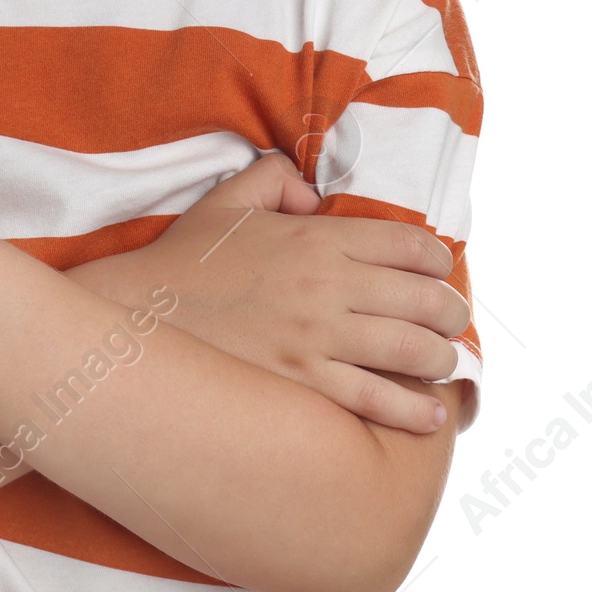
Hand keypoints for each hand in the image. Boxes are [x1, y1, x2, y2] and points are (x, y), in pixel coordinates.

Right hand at [73, 153, 469, 432]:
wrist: (139, 316)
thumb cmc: (184, 260)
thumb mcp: (228, 200)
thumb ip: (276, 178)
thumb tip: (313, 194)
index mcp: (315, 238)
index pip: (408, 244)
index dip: (438, 259)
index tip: (440, 271)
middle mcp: (326, 286)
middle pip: (423, 299)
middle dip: (451, 312)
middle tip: (452, 321)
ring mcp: (316, 338)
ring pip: (412, 350)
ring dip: (440, 358)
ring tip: (443, 362)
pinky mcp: (303, 383)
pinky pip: (376, 400)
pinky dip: (413, 409)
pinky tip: (430, 414)